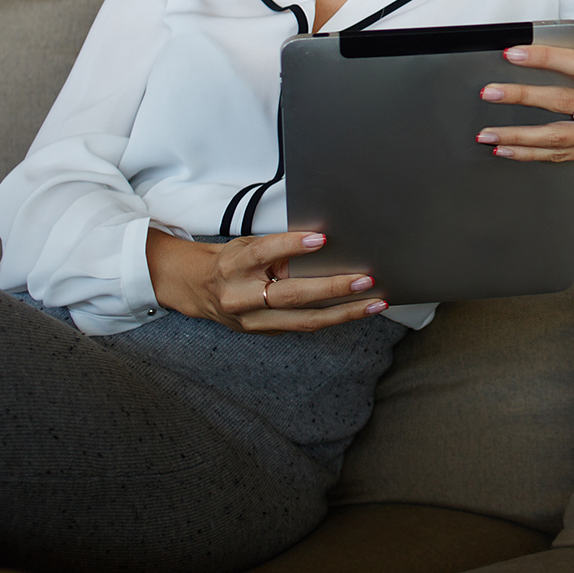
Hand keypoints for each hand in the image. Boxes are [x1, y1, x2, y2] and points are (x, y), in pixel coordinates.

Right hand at [144, 227, 388, 332]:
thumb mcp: (247, 246)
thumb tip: (326, 244)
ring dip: (344, 313)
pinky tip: (357, 309)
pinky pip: (303, 326)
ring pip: (304, 321)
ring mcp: (253, 321)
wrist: (198, 289)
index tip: (322, 239)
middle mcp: (241, 297)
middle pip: (292, 295)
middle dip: (333, 288)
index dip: (293, 246)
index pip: (265, 253)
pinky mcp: (264, 333)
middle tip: (365, 280)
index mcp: (235, 266)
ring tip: (375, 303)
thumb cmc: (231, 261)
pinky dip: (333, 317)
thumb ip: (279, 249)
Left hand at [476, 22, 573, 160]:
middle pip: (563, 102)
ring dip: (518, 136)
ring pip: (558, 137)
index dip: (545, 58)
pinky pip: (562, 155)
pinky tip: (507, 150)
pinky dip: (531, 154)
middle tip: (491, 93)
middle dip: (522, 97)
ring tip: (488, 134)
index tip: (513, 55)